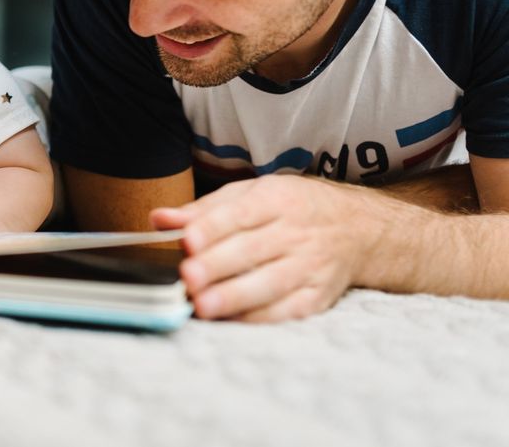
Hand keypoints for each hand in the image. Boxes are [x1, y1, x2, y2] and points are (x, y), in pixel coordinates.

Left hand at [151, 174, 373, 321]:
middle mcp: (296, 232)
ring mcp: (311, 266)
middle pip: (252, 250)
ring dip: (235, 296)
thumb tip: (157, 219)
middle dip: (218, 265)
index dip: (212, 228)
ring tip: (203, 305)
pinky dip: (260, 318)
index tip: (186, 241)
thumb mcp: (249, 195)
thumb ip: (202, 210)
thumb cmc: (290, 209)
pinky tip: (232, 320)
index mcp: (276, 199)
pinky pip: (288, 310)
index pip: (240, 214)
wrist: (357, 228)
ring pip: (271, 283)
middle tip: (187, 277)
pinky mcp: (319, 296)